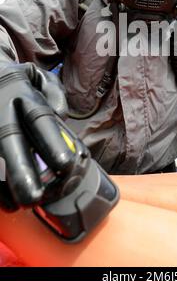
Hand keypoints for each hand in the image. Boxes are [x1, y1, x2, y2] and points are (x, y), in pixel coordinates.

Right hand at [0, 62, 75, 209]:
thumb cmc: (18, 80)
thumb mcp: (39, 76)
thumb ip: (54, 92)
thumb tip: (60, 115)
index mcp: (21, 92)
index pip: (40, 120)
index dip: (53, 143)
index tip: (67, 165)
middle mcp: (1, 109)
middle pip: (9, 142)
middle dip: (21, 172)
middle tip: (35, 197)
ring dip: (5, 185)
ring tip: (21, 204)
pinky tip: (7, 202)